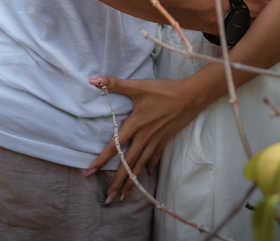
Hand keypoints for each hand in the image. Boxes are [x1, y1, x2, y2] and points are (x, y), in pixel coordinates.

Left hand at [84, 75, 204, 201]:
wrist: (191, 96)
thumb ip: (114, 84)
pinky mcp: (165, 139)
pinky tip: (146, 174)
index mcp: (135, 125)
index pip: (114, 146)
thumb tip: (93, 80)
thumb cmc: (164, 90)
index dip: (101, 160)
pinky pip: (155, 156)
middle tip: (109, 198)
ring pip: (141, 164)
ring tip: (125, 195)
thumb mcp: (138, 86)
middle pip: (128, 163)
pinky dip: (150, 166)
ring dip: (133, 180)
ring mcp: (156, 140)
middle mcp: (144, 136)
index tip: (89, 173)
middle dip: (118, 182)